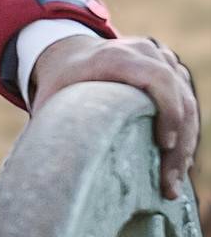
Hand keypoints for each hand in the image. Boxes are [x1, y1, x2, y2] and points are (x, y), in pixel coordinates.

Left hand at [30, 34, 199, 199]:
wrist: (69, 53)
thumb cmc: (59, 82)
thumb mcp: (48, 98)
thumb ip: (49, 126)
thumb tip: (49, 170)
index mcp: (115, 57)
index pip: (157, 78)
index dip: (169, 111)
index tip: (165, 146)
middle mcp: (143, 52)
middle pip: (179, 95)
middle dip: (181, 143)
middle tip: (169, 184)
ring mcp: (160, 58)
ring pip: (188, 101)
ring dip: (187, 144)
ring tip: (173, 182)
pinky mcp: (169, 69)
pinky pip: (187, 100)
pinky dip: (186, 132)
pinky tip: (177, 163)